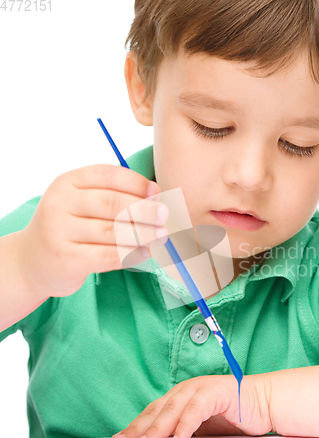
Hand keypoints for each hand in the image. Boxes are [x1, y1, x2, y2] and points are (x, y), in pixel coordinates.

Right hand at [16, 164, 168, 298]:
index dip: (136, 183)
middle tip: (165, 216)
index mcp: (68, 182)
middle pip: (112, 204)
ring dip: (143, 234)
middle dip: (144, 210)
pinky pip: (108, 256)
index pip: (107, 176)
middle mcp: (60, 203)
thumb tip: (156, 198)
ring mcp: (60, 232)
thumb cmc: (69, 227)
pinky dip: (131, 254)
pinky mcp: (67, 259)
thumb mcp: (81, 203)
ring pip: (113, 232)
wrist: (33, 261)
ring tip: (161, 236)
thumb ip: (113, 196)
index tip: (157, 192)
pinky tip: (145, 253)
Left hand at [111, 374, 273, 437]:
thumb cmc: (232, 417)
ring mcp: (200, 388)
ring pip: (174, 408)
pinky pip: (196, 409)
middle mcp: (186, 389)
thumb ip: (182, 433)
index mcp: (180, 397)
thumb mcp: (201, 429)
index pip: (153, 412)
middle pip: (158, 409)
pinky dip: (186, 424)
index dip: (136, 426)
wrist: (262, 403)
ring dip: (159, 427)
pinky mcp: (216, 391)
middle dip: (140, 427)